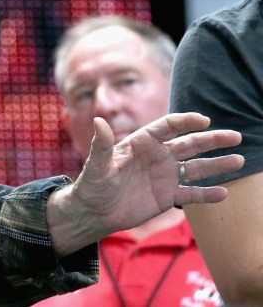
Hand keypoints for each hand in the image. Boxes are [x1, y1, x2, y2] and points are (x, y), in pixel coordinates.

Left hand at [48, 112, 242, 255]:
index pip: (167, 127)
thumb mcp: (97, 165)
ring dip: (217, 164)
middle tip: (235, 136)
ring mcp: (165, 176)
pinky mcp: (167, 197)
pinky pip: (191, 194)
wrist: (94, 212)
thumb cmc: (92, 184)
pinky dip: (206, 194)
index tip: (204, 120)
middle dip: (212, 139)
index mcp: (141, 143)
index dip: (185, 122)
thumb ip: (101, 144)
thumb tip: (99, 120)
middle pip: (189, 144)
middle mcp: (157, 157)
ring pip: (196, 168)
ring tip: (238, 160)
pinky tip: (223, 193)